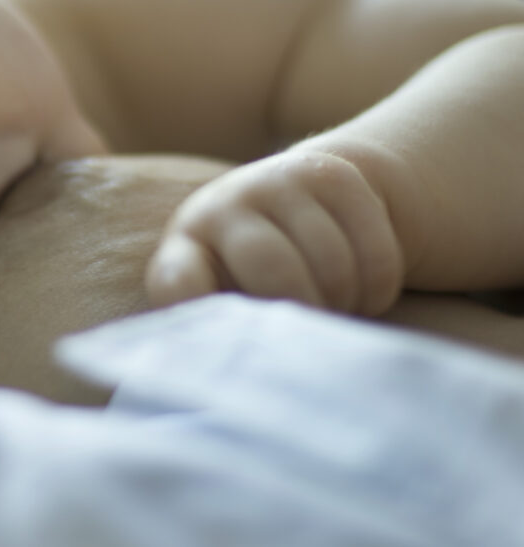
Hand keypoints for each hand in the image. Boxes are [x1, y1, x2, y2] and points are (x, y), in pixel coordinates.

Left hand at [146, 150, 403, 315]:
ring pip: (332, 263)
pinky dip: (377, 286)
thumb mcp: (229, 292)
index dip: (198, 309)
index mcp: (187, 246)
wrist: (308, 193)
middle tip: (311, 324)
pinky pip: (374, 251)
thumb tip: (244, 381)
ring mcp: (276, 183)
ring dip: (345, 300)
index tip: (225, 338)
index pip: (178, 279)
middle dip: (303, 306)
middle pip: (272, 268)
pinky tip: (360, 286)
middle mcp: (223, 206)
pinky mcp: (332, 174)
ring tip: (335, 305)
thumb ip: (226, 327)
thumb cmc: (257, 270)